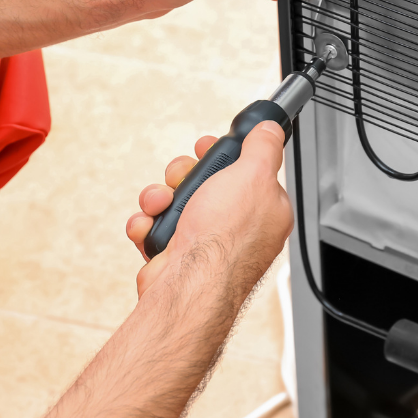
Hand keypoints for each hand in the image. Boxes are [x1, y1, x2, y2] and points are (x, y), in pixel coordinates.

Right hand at [126, 122, 291, 297]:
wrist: (187, 286)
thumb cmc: (225, 238)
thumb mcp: (253, 175)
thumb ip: (263, 149)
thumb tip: (270, 130)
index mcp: (264, 210)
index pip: (246, 172)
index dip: (224, 156)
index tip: (208, 147)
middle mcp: (236, 228)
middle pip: (204, 182)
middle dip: (183, 175)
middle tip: (181, 177)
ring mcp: (205, 243)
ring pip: (175, 202)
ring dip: (159, 197)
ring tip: (159, 205)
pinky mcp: (176, 256)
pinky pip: (155, 227)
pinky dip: (147, 224)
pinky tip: (149, 228)